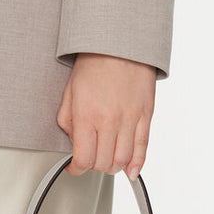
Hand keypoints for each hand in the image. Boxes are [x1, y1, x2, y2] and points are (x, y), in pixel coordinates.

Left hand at [56, 52, 156, 180]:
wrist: (119, 42)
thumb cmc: (93, 64)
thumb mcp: (69, 94)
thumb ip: (68, 123)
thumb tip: (73, 144)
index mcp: (87, 116)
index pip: (83, 159)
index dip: (76, 169)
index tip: (74, 167)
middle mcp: (109, 121)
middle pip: (103, 164)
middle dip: (94, 167)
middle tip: (90, 159)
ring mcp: (130, 120)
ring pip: (122, 161)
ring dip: (113, 167)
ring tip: (107, 160)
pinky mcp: (145, 116)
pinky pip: (142, 149)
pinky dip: (136, 165)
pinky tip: (131, 171)